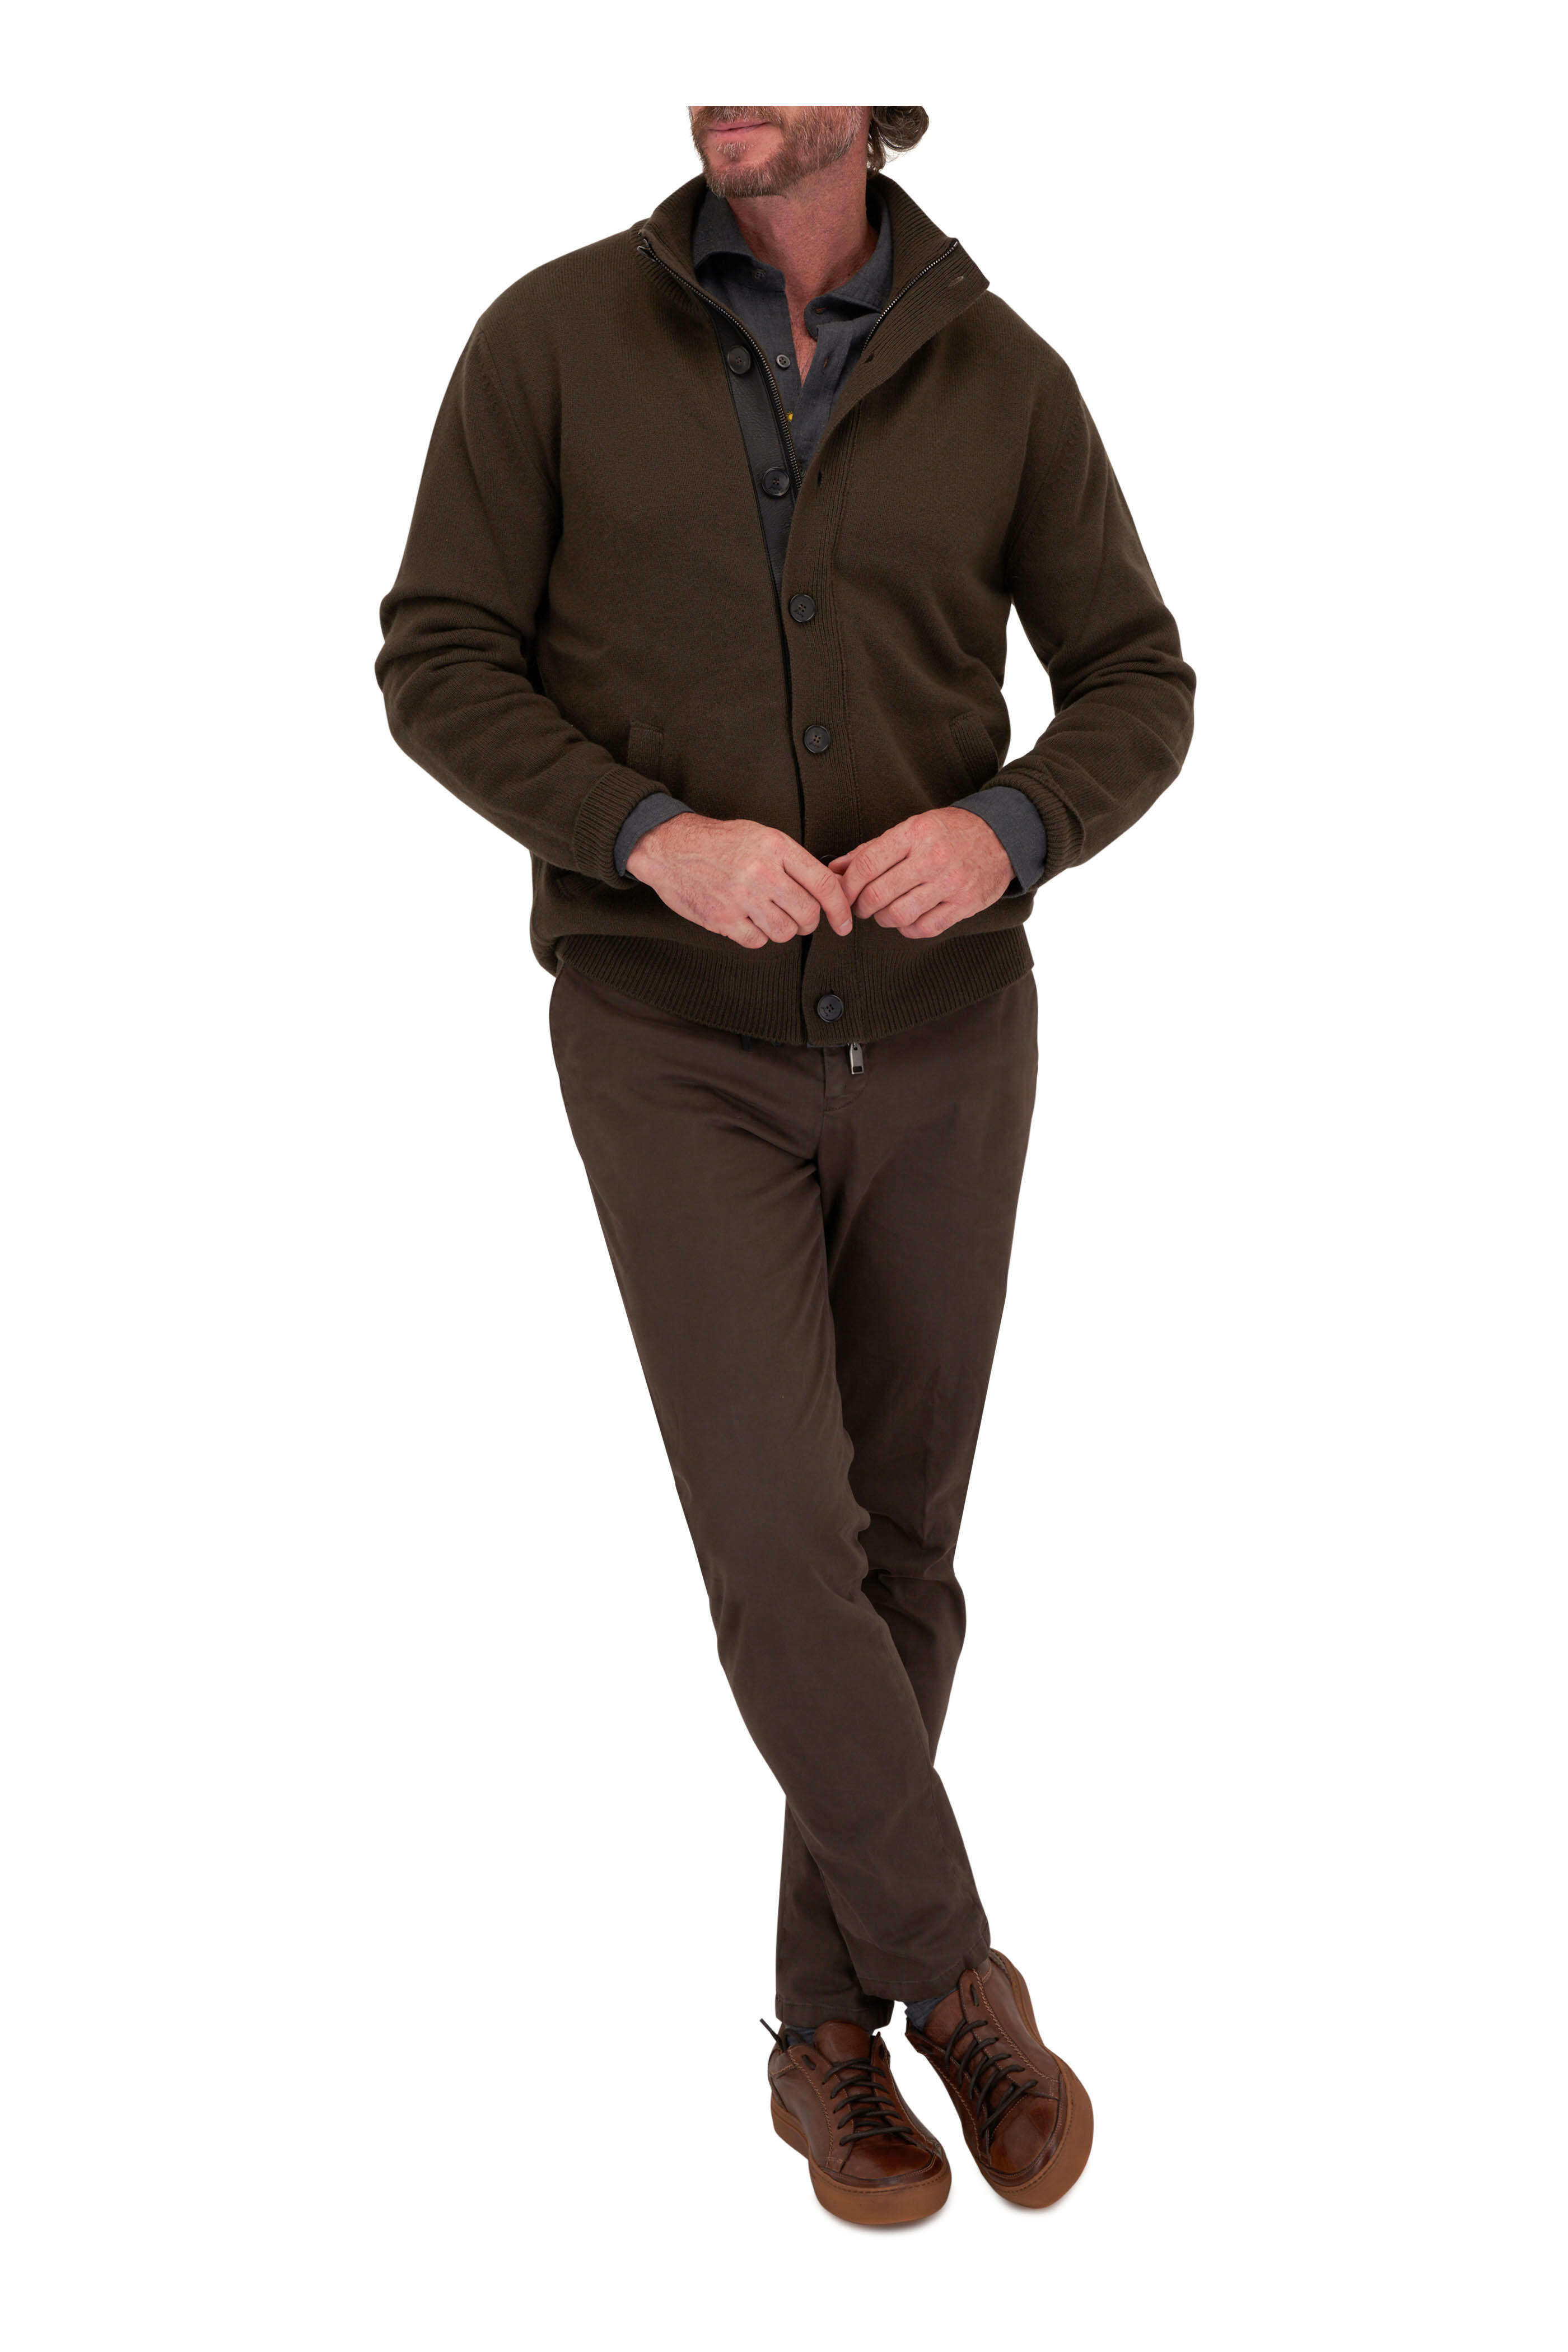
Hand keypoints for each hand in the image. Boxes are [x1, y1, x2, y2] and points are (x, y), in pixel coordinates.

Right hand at [627, 813, 852, 948]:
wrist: (671, 848)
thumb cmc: (719, 842)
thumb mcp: (762, 837)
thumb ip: (795, 861)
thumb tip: (831, 887)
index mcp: (776, 847)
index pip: (823, 884)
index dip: (840, 908)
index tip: (844, 922)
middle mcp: (762, 872)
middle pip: (808, 914)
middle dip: (809, 921)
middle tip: (799, 917)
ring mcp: (742, 897)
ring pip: (785, 932)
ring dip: (782, 929)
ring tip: (768, 914)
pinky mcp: (723, 919)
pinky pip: (757, 942)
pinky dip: (757, 936)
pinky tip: (747, 920)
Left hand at [830, 808, 1012, 938]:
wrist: (1002, 836)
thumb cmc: (950, 832)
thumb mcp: (912, 828)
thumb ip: (873, 849)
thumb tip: (835, 868)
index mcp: (915, 833)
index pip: (867, 865)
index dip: (847, 886)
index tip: (843, 894)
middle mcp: (932, 857)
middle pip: (878, 894)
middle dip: (861, 906)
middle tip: (861, 906)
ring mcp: (951, 883)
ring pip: (898, 915)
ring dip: (883, 919)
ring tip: (884, 912)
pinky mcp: (965, 904)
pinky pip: (924, 928)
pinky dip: (908, 928)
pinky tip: (907, 919)